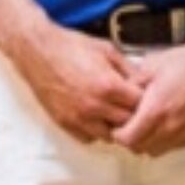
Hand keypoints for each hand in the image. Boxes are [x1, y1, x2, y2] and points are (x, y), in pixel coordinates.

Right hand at [7, 24, 144, 143]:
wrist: (38, 51)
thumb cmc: (73, 47)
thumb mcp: (108, 50)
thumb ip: (129, 69)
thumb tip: (146, 82)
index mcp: (108, 86)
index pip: (140, 105)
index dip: (146, 101)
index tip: (144, 95)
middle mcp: (94, 106)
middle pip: (127, 123)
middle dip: (134, 115)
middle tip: (132, 105)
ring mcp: (78, 117)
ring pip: (109, 136)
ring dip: (115, 126)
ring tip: (114, 112)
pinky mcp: (64, 123)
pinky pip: (88, 138)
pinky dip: (96, 131)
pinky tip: (97, 117)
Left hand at [110, 43, 184, 155]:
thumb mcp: (150, 67)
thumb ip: (130, 86)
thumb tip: (117, 98)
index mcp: (156, 110)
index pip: (127, 140)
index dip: (119, 134)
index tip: (119, 125)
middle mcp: (171, 127)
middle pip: (140, 148)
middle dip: (132, 139)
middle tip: (133, 125)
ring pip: (158, 150)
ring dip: (150, 141)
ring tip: (151, 125)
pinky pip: (176, 146)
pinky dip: (168, 140)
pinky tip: (170, 123)